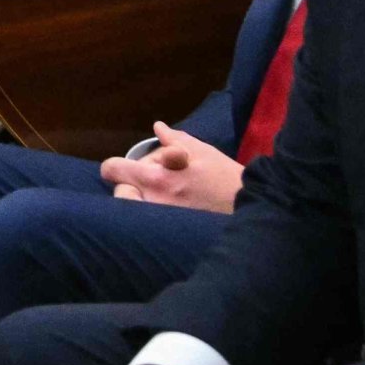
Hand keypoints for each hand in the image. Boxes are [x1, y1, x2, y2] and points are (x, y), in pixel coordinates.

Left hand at [100, 121, 246, 214]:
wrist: (250, 206)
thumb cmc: (224, 176)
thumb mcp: (202, 151)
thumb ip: (175, 139)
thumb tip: (158, 127)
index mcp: (157, 177)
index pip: (113, 171)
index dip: (115, 168)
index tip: (122, 169)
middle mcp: (153, 202)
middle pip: (119, 197)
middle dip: (127, 189)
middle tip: (143, 186)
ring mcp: (161, 223)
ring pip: (131, 214)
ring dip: (138, 206)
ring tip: (155, 201)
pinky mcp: (171, 237)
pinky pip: (148, 228)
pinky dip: (150, 222)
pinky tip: (165, 217)